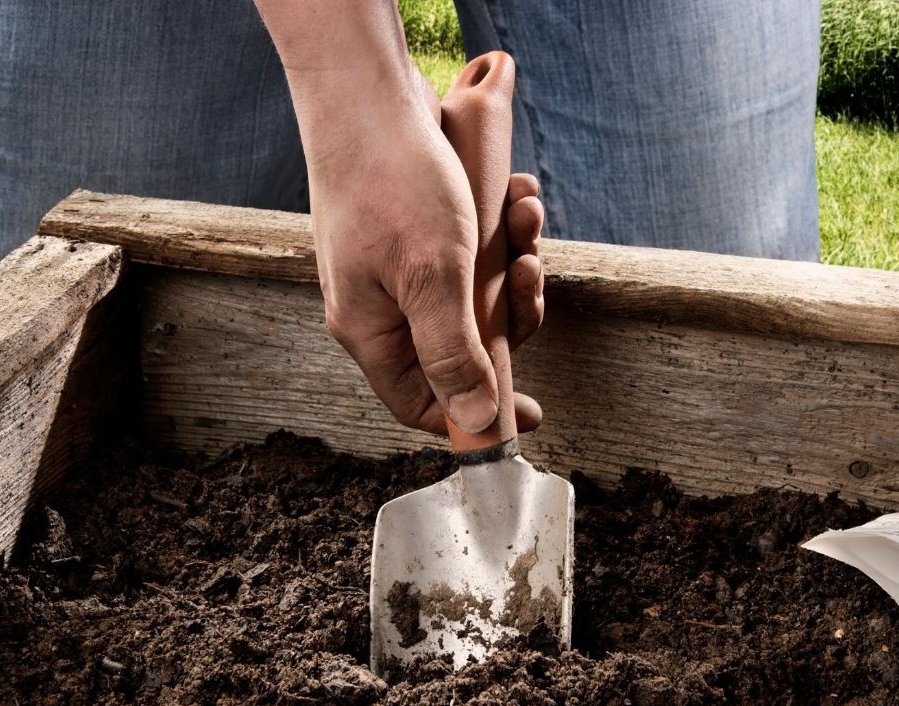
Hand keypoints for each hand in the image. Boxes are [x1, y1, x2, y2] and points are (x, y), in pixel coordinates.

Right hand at [303, 68, 544, 435]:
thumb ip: (454, 353)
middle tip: (527, 271)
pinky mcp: (420, 230)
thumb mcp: (432, 277)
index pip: (421, 402)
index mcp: (370, 329)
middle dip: (509, 312)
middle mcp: (383, 304)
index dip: (475, 414)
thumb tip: (477, 423)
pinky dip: (502, 227)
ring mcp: (400, 266)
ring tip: (522, 215)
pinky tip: (513, 194)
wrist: (367, 90)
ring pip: (475, 293)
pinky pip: (474, 250)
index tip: (531, 412)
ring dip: (512, 258)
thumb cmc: (390, 180)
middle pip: (462, 345)